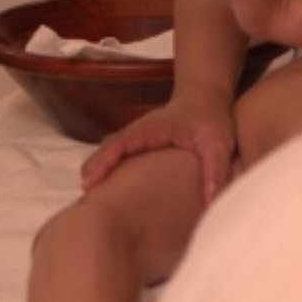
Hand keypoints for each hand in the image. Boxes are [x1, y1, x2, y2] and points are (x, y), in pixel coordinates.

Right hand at [80, 89, 236, 206]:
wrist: (208, 99)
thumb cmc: (212, 119)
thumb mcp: (218, 144)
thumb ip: (216, 171)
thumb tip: (211, 202)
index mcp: (149, 130)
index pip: (118, 144)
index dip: (102, 163)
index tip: (89, 183)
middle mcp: (137, 133)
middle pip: (106, 151)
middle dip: (93, 173)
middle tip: (84, 201)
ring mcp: (137, 139)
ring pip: (109, 155)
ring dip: (99, 174)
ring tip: (90, 202)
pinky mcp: (141, 147)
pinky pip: (118, 158)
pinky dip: (109, 172)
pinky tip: (109, 194)